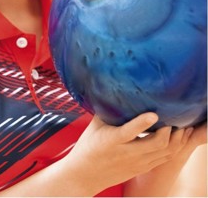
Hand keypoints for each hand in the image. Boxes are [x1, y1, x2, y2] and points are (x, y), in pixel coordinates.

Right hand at [62, 113, 192, 193]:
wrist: (84, 175)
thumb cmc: (88, 146)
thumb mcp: (95, 125)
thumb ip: (108, 109)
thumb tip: (117, 88)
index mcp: (112, 140)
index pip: (129, 131)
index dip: (143, 123)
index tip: (154, 114)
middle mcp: (126, 153)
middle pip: (155, 144)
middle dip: (168, 130)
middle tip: (172, 115)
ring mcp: (136, 163)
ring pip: (164, 153)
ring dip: (174, 139)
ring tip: (178, 124)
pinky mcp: (141, 169)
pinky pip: (163, 159)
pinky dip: (172, 148)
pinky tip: (174, 137)